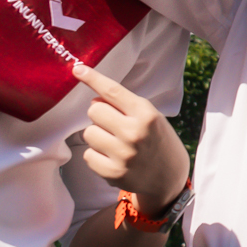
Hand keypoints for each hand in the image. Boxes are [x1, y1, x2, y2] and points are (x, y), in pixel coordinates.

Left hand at [71, 62, 190, 215]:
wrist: (169, 177)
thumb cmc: (156, 140)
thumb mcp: (150, 116)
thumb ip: (124, 106)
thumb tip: (93, 100)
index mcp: (146, 114)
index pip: (113, 91)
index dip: (93, 78)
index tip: (77, 69)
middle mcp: (134, 133)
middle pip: (94, 110)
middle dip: (100, 115)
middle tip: (114, 124)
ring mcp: (123, 154)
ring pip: (88, 133)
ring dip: (98, 135)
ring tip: (115, 143)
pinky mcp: (113, 173)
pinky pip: (88, 155)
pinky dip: (96, 155)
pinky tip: (113, 158)